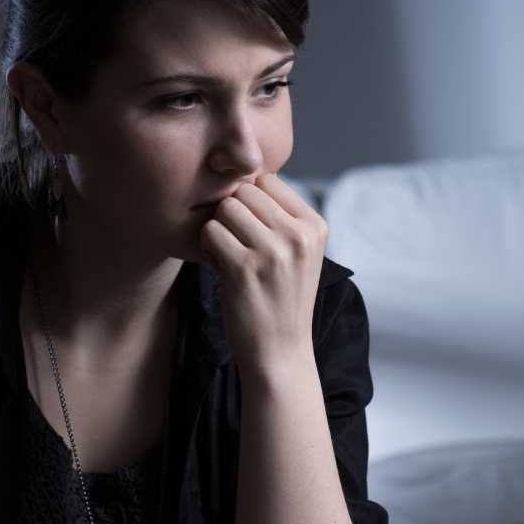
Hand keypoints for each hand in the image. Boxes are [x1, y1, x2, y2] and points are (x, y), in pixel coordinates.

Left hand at [198, 174, 327, 375]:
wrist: (281, 351)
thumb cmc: (283, 298)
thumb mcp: (299, 253)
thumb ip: (281, 215)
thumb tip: (242, 171)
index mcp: (315, 226)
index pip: (268, 181)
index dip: (251, 200)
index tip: (252, 228)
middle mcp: (298, 235)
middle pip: (245, 191)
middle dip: (233, 213)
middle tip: (238, 243)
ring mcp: (273, 252)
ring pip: (225, 208)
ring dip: (219, 229)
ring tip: (230, 255)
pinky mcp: (244, 268)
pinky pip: (210, 232)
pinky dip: (208, 248)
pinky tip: (221, 268)